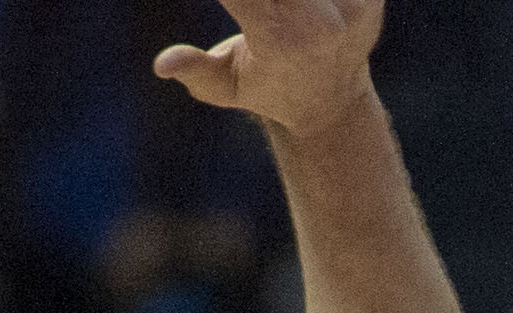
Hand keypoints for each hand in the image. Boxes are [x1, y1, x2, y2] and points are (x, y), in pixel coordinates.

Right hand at [154, 0, 382, 137]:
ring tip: (276, 6)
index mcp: (277, 39)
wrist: (334, 102)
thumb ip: (197, 72)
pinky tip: (300, 3)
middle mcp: (317, 23)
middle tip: (259, 1)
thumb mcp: (230, 86)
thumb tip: (163, 65)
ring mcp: (349, 6)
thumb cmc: (269, 88)